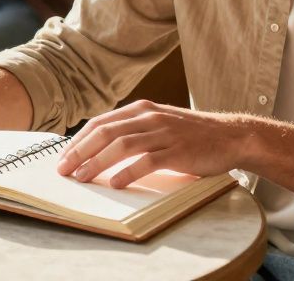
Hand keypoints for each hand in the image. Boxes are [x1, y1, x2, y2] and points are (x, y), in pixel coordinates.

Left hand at [55, 100, 254, 188]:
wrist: (230, 135)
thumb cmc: (192, 134)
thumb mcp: (158, 124)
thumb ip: (133, 130)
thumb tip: (100, 148)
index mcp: (141, 109)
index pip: (100, 123)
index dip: (78, 140)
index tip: (63, 157)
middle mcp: (149, 117)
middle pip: (105, 132)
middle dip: (80, 151)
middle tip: (64, 170)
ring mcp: (163, 133)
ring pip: (122, 145)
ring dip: (98, 162)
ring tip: (82, 177)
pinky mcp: (177, 150)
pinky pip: (148, 160)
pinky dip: (129, 172)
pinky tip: (116, 183)